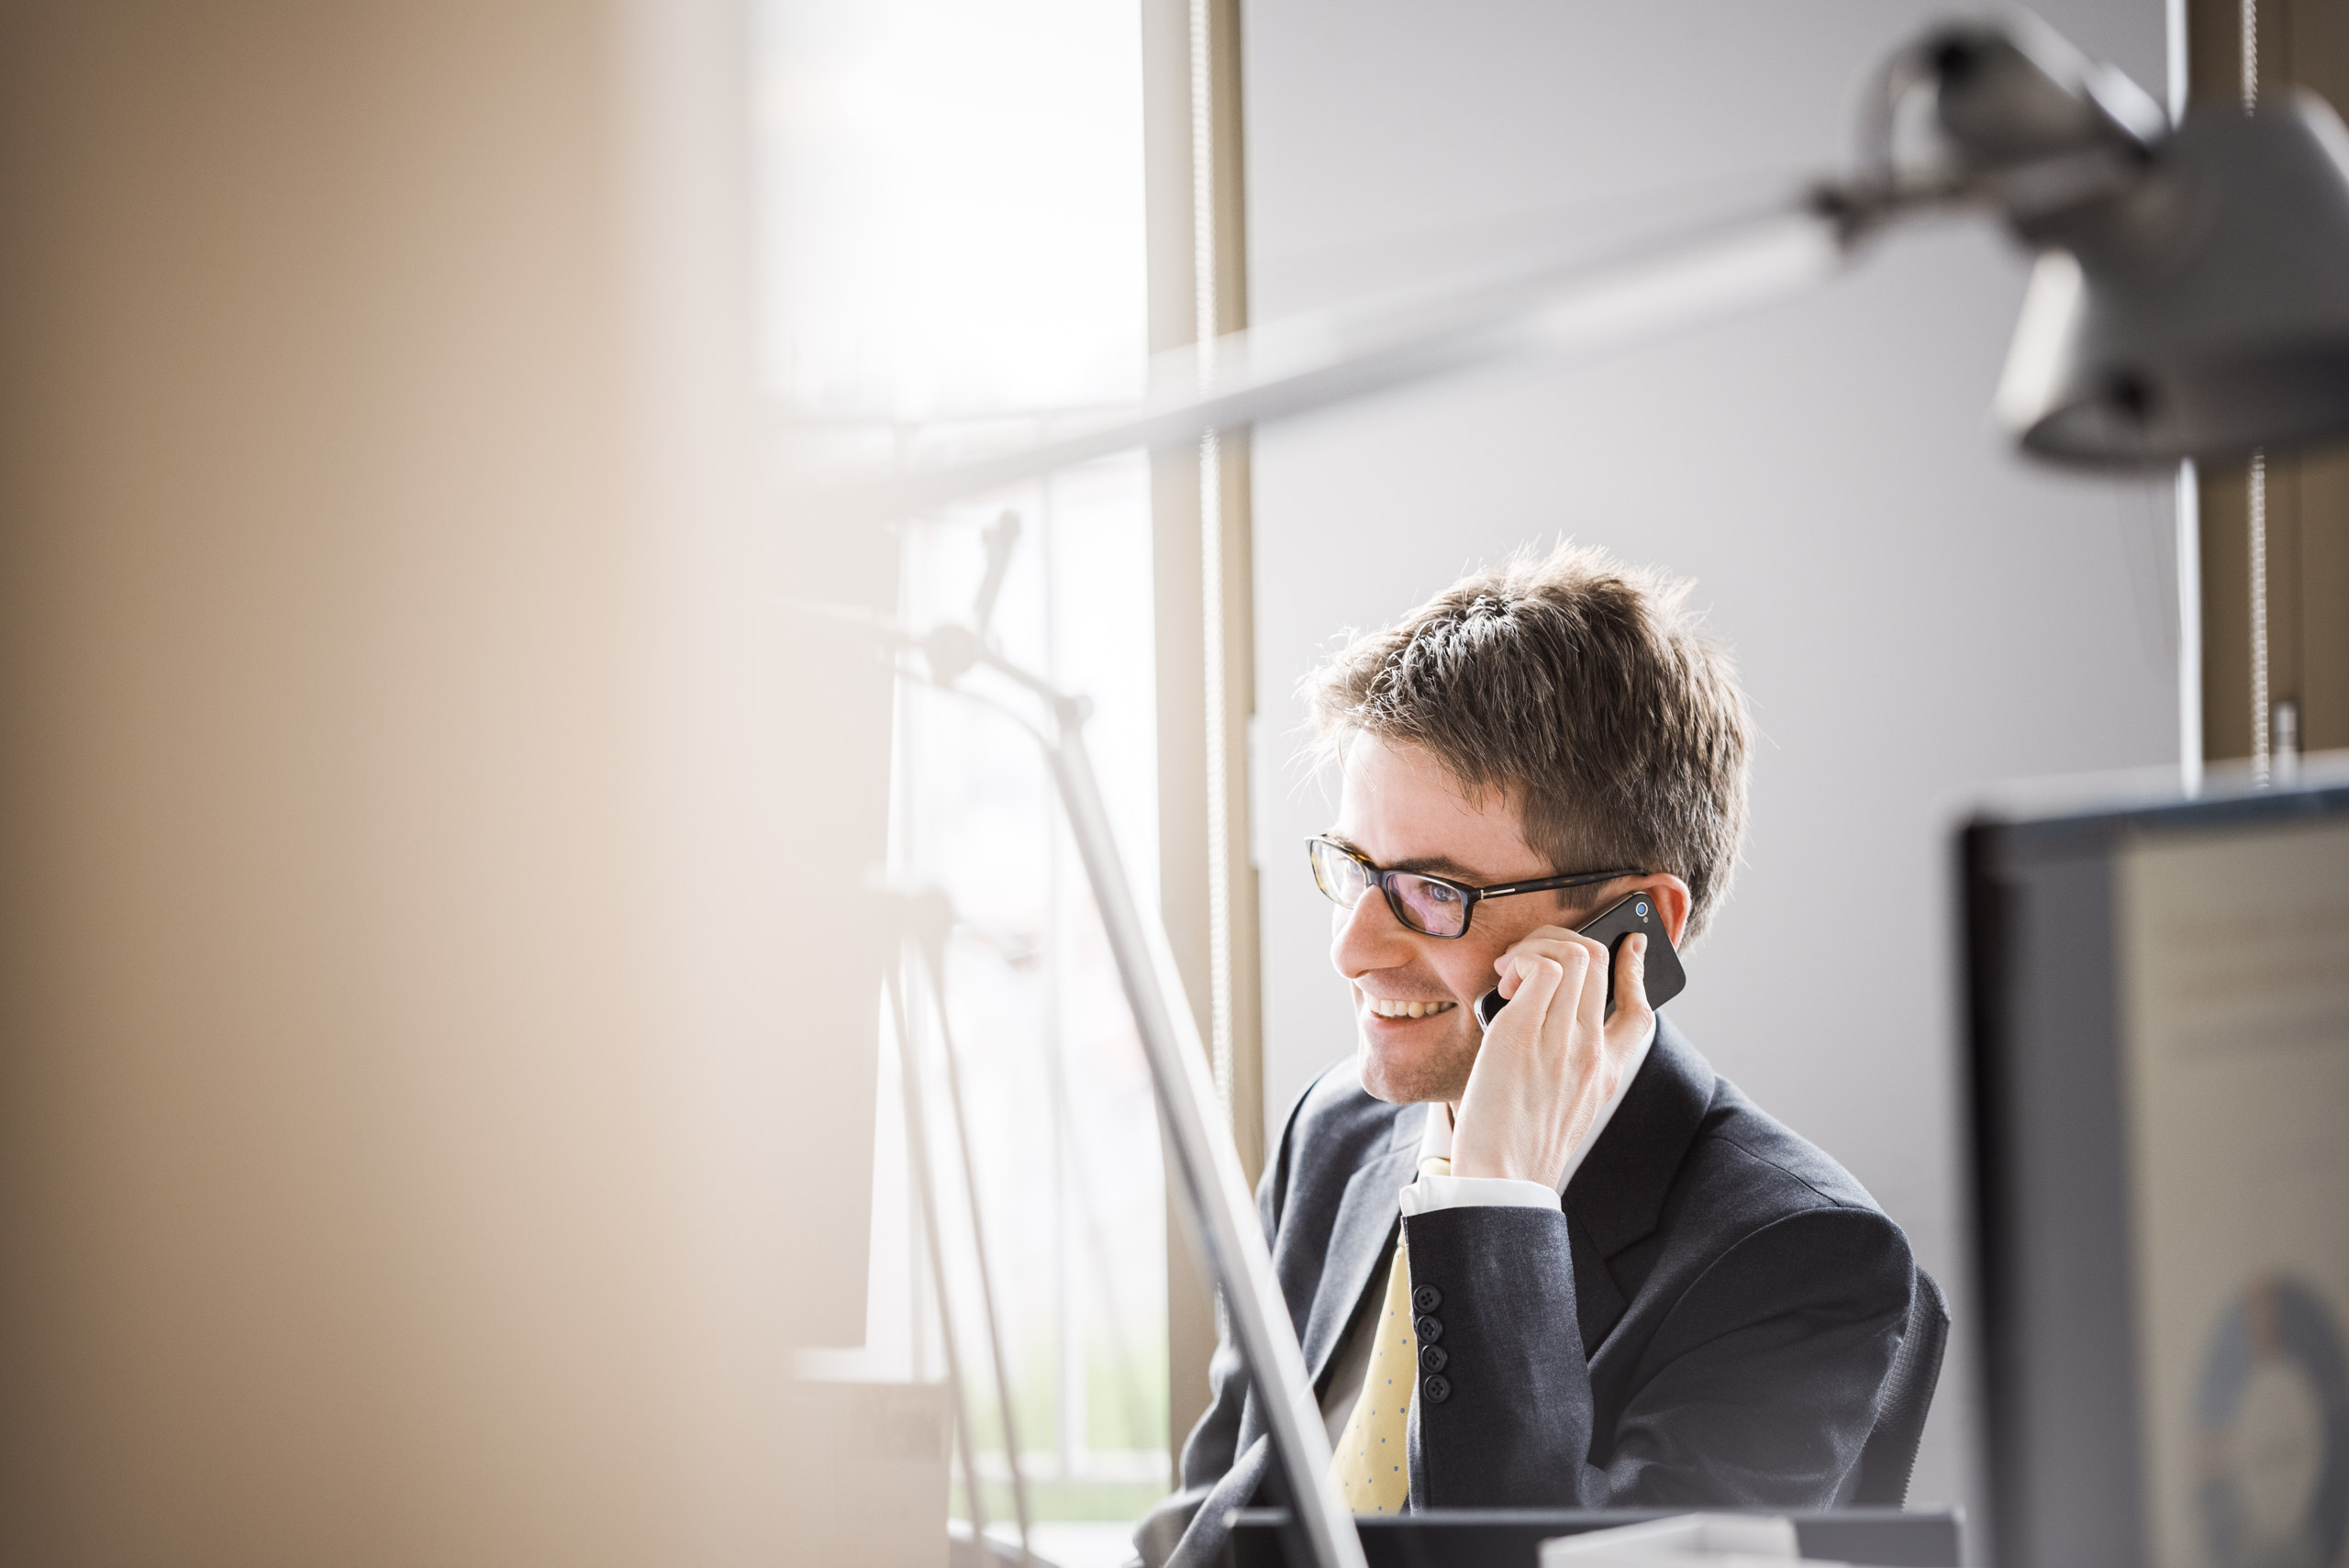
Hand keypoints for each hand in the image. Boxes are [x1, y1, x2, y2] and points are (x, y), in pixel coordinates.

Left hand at [1448, 927, 1649, 1186]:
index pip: (1640, 1009)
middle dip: (1561, 942)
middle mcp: (1593, 1050)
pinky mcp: (1523, 1032)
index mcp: (1608, 1072)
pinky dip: (1521, 961)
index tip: (1629, 945)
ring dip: (1537, 947)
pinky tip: (1503, 982)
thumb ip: (1565, 1062)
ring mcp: (1562, 1040)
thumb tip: (1538, 1011)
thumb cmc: (1517, 1146)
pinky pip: (1540, 968)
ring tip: (1509, 973)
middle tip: (1525, 963)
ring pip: (1573, 955)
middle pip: (1600, 962)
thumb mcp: (1562, 1105)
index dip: (1635, 968)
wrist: (1502, 1179)